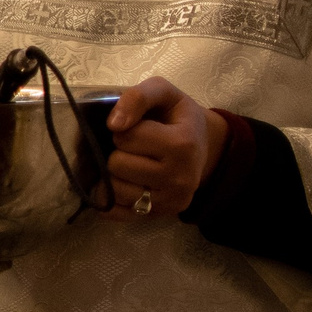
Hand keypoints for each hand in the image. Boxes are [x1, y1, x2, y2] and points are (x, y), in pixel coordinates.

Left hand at [102, 78, 225, 220]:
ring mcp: (170, 202)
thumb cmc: (176, 117)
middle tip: (134, 149)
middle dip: (119, 152)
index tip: (139, 128)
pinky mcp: (158, 217)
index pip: (127, 137)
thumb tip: (113, 124)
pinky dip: (109, 198)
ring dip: (113, 175)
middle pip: (118, 165)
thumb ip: (138, 97)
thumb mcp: (163, 94)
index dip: (124, 129)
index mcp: (182, 145)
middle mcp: (180, 178)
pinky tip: (121, 183)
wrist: (202, 146)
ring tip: (130, 164)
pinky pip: (115, 213)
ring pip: (114, 190)